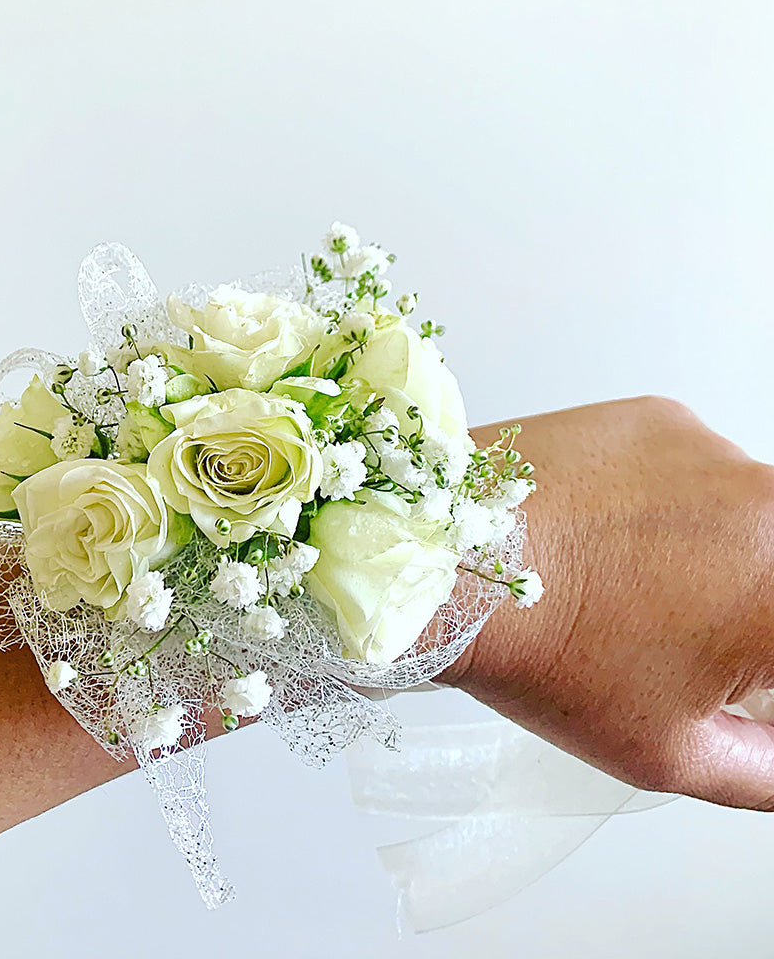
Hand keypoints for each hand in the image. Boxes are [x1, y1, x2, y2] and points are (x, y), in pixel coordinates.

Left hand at [439, 396, 773, 809]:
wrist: (446, 562)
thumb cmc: (538, 647)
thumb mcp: (672, 751)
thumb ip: (766, 768)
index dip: (753, 673)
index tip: (730, 681)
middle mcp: (765, 504)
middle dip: (746, 616)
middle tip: (678, 636)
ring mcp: (710, 451)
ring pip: (743, 521)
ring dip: (712, 557)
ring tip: (626, 585)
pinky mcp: (660, 419)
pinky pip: (691, 473)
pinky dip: (665, 507)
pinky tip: (605, 538)